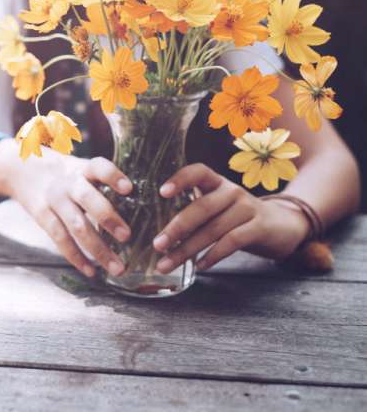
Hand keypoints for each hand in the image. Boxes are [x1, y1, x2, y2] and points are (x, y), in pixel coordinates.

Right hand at [0, 140, 131, 278]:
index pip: (98, 167)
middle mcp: (67, 182)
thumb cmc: (65, 173)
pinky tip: (92, 272)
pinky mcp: (42, 217)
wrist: (21, 168)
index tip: (129, 189)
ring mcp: (54, 200)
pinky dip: (77, 258)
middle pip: (86, 198)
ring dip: (98, 249)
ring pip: (76, 226)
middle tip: (127, 236)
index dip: (113, 176)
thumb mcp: (81, 167)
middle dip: (107, 217)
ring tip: (118, 267)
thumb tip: (140, 205)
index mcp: (82, 168)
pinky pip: (61, 240)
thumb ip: (103, 182)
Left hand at [152, 163, 309, 272]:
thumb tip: (162, 234)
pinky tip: (199, 266)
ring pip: (213, 229)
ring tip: (168, 264)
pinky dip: (214, 255)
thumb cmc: (238, 218)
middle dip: (177, 228)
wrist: (280, 226)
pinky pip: (232, 241)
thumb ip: (196, 212)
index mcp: (218, 182)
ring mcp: (247, 207)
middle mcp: (232, 191)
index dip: (180, 179)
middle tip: (158, 244)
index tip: (162, 193)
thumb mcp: (218, 207)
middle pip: (202, 207)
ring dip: (188, 249)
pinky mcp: (259, 227)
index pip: (198, 172)